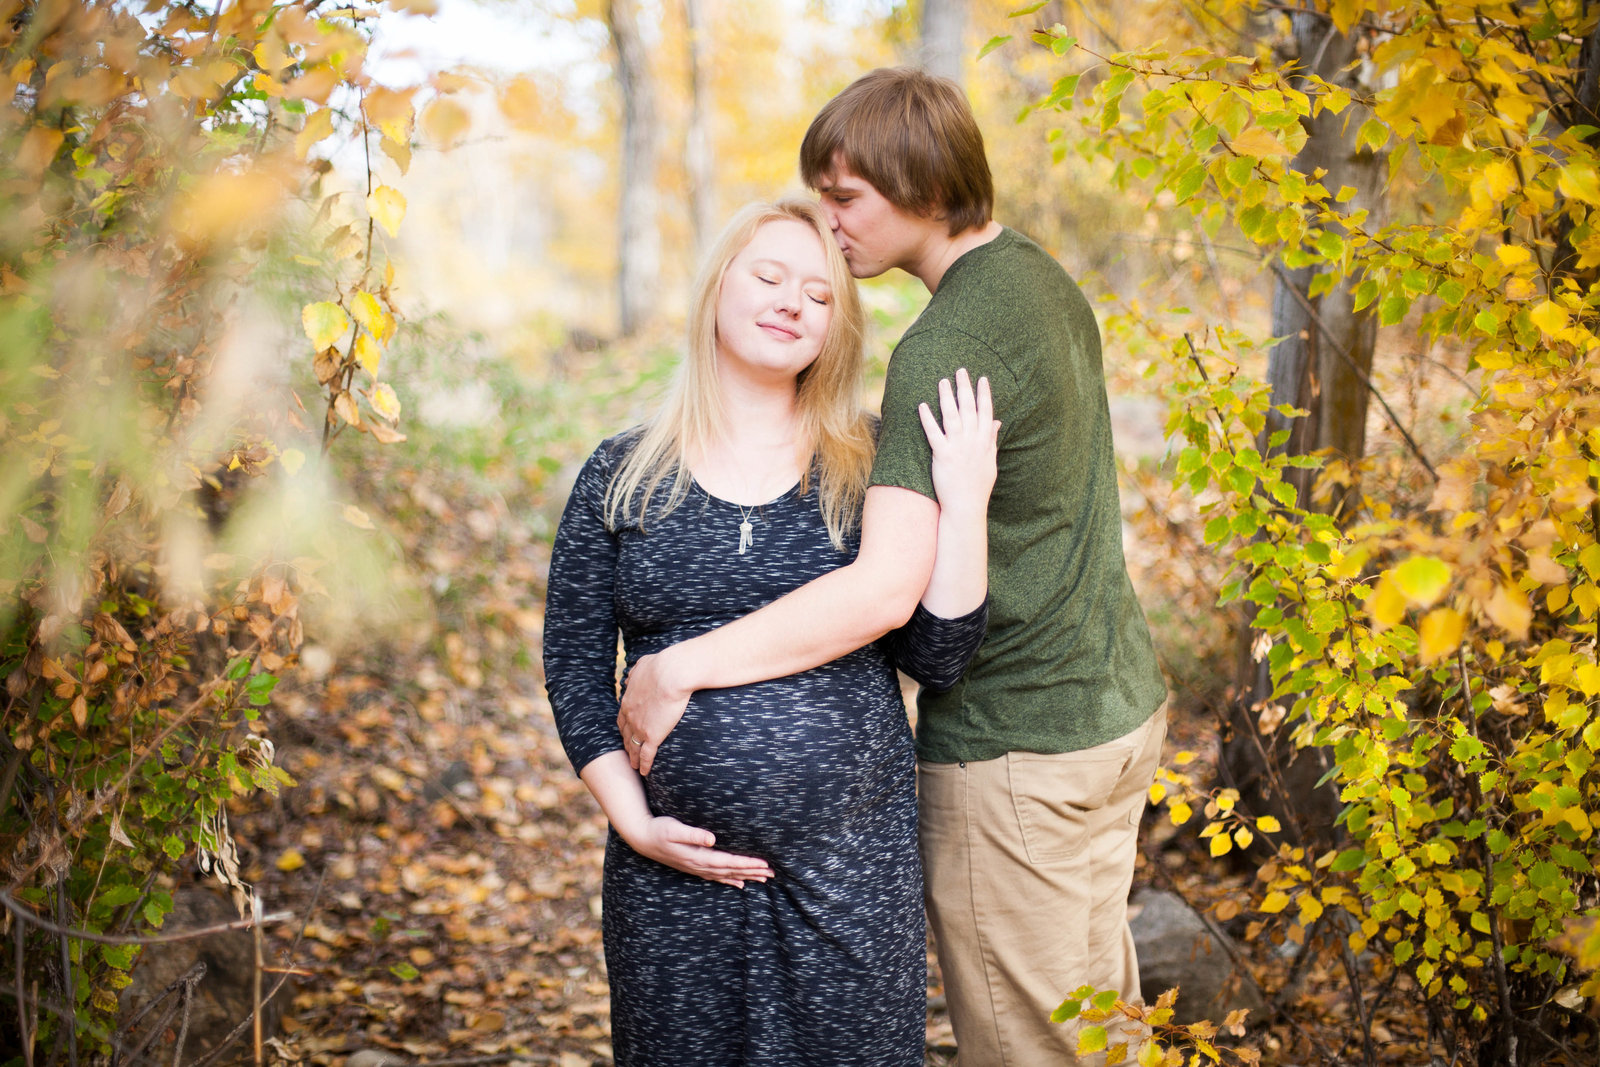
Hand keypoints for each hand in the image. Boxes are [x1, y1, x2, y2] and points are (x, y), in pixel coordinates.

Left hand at [618, 650, 690, 775]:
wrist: (672, 673)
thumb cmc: (663, 665)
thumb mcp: (643, 664)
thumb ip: (637, 671)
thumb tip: (633, 672)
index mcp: (628, 700)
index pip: (623, 718)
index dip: (625, 727)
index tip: (627, 732)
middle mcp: (630, 716)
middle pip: (625, 734)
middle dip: (626, 743)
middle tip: (628, 751)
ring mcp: (640, 727)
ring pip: (633, 747)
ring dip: (633, 758)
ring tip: (634, 766)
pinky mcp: (653, 735)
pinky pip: (646, 755)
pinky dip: (644, 764)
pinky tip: (644, 772)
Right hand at [624, 815, 774, 887]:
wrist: (643, 838)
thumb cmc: (659, 829)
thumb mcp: (674, 829)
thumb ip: (693, 834)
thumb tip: (712, 838)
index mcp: (699, 856)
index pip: (729, 862)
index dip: (747, 863)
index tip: (764, 864)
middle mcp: (700, 865)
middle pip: (731, 871)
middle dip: (752, 872)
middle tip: (772, 874)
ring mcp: (696, 868)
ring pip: (726, 876)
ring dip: (745, 877)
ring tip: (763, 879)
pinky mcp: (693, 867)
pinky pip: (716, 877)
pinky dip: (729, 881)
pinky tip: (739, 884)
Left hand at [918, 368, 998, 515]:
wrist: (966, 506)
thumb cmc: (978, 486)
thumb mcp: (990, 460)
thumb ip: (991, 439)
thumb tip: (996, 421)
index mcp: (985, 441)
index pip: (986, 412)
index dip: (984, 394)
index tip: (982, 378)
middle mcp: (973, 441)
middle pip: (969, 408)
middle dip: (965, 388)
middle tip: (961, 370)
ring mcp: (958, 447)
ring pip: (952, 416)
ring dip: (947, 397)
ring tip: (942, 381)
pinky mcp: (943, 455)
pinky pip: (934, 433)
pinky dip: (928, 419)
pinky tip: (922, 405)